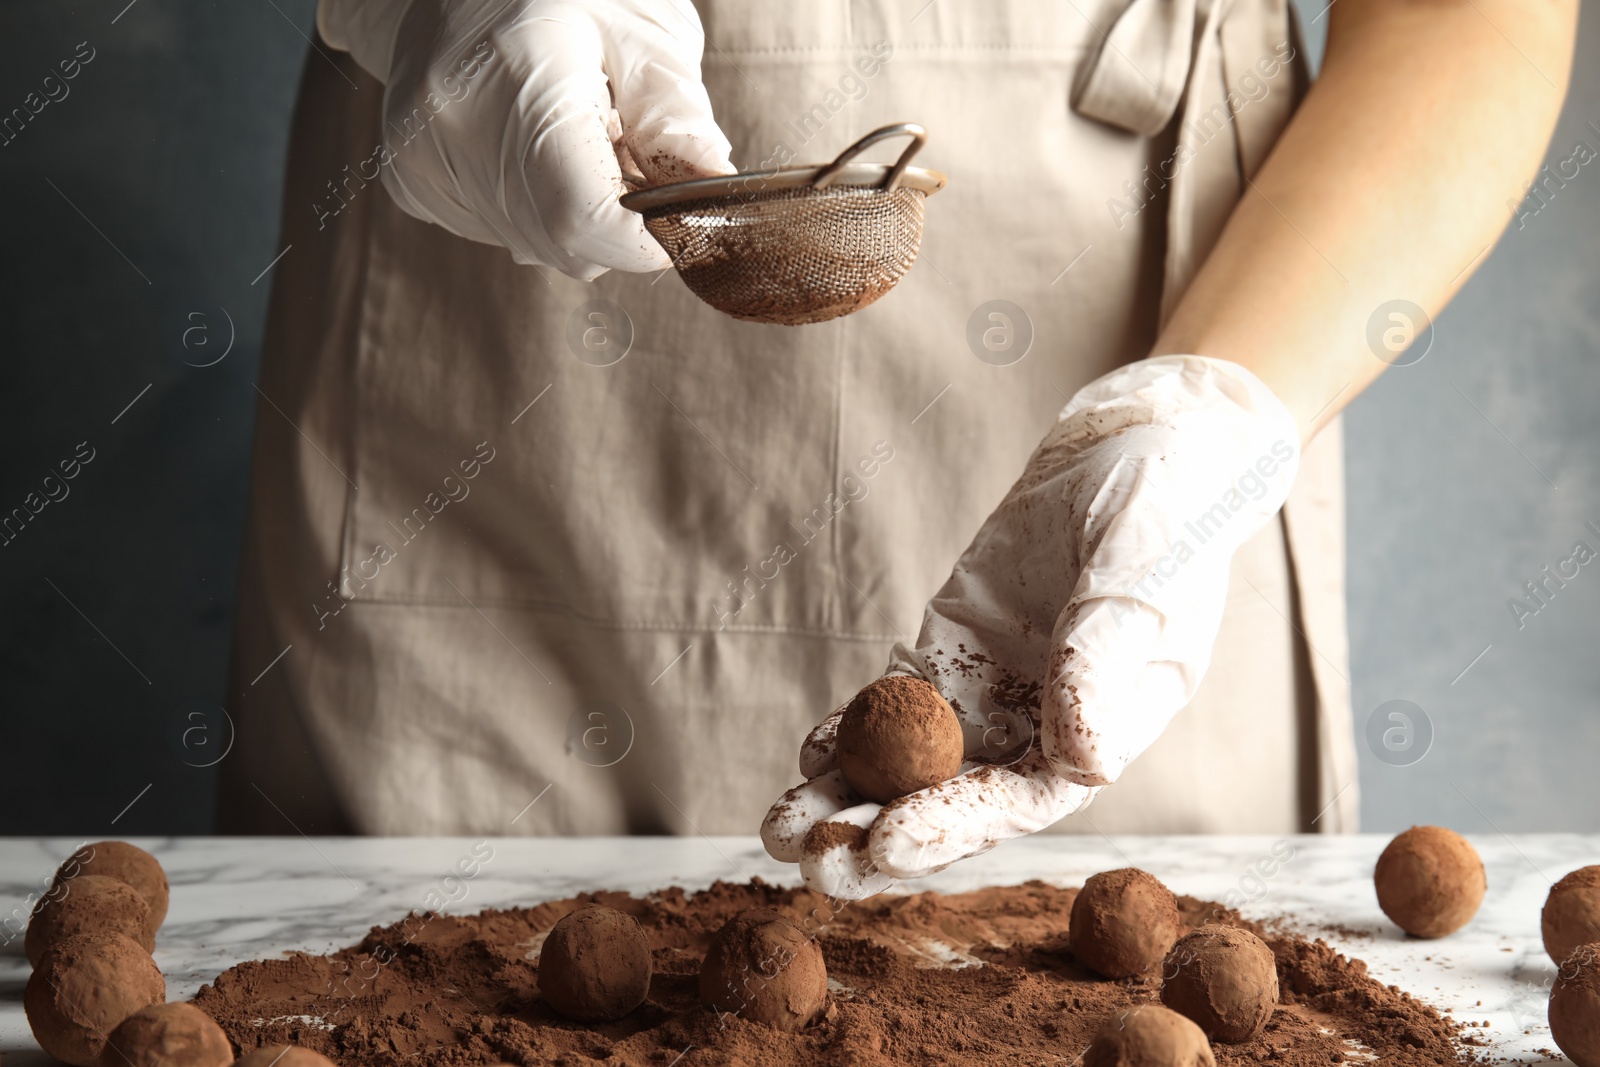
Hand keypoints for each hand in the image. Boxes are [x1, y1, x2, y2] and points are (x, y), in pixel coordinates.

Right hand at [319, 0, 733, 278]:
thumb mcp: (639, 26)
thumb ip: (675, 114)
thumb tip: (712, 192)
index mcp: (519, 75)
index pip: (584, 217)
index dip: (644, 241)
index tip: (679, 224)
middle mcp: (456, 126)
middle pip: (563, 243)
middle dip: (617, 223)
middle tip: (629, 156)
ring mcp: (424, 159)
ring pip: (535, 246)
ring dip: (578, 213)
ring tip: (576, 135)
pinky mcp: (412, 181)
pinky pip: (501, 230)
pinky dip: (537, 206)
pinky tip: (532, 144)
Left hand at [761, 355, 1300, 898]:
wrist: (1146, 445)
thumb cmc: (1169, 514)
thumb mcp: (1143, 577)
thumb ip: (1105, 659)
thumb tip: (1086, 763)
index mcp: (1100, 732)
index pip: (1020, 801)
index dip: (953, 826)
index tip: (886, 842)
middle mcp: (1041, 727)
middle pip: (953, 801)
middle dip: (880, 835)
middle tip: (811, 865)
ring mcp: (991, 689)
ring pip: (912, 761)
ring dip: (849, 797)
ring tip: (781, 830)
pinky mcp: (953, 647)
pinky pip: (897, 700)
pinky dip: (853, 728)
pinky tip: (809, 752)